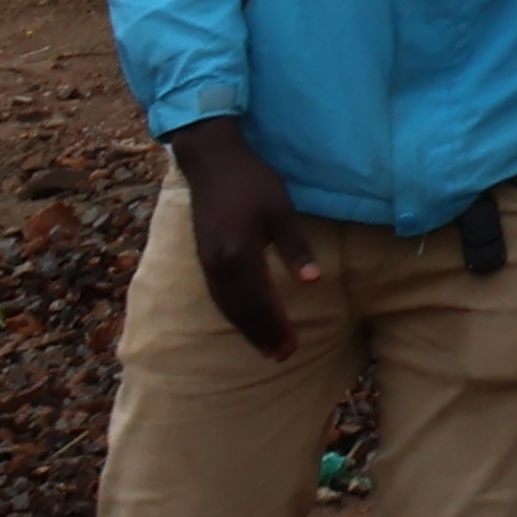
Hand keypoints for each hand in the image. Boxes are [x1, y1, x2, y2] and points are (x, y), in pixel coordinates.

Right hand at [169, 116, 328, 360]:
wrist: (211, 161)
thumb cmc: (252, 182)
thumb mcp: (280, 209)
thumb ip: (295, 247)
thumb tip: (313, 281)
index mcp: (239, 254)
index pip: (259, 301)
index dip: (275, 326)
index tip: (291, 347)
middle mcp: (219, 265)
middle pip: (241, 310)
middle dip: (262, 334)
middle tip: (281, 356)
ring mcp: (207, 262)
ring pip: (227, 306)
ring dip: (246, 328)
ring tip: (265, 348)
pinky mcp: (204, 257)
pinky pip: (218, 296)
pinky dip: (233, 313)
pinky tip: (243, 320)